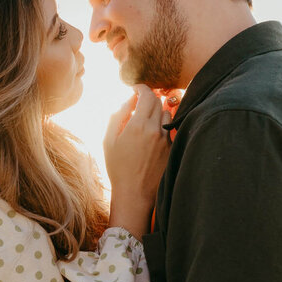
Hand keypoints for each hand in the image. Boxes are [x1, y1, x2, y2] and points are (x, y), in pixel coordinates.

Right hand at [104, 85, 171, 236]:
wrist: (134, 193)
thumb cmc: (118, 168)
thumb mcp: (109, 140)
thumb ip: (117, 116)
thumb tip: (127, 100)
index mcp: (138, 125)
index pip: (146, 94)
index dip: (141, 88)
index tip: (135, 89)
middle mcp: (155, 129)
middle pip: (158, 101)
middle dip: (148, 98)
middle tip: (139, 103)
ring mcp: (166, 139)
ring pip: (166, 113)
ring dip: (157, 111)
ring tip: (146, 120)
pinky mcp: (172, 148)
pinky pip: (170, 129)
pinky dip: (162, 126)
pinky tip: (153, 135)